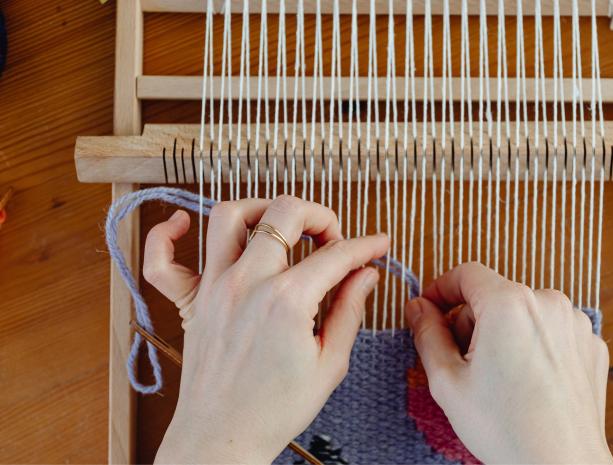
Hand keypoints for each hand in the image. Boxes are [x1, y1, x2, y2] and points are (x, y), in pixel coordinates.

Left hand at [142, 196, 388, 463]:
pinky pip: (161, 259)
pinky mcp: (190, 302)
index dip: (365, 245)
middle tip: (331, 237)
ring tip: (279, 225)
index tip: (377, 245)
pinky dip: (167, 234)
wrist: (224, 440)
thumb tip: (365, 275)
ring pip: (228, 216)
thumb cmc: (275, 411)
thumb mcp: (330, 364)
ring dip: (260, 208)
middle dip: (319, 214)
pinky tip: (183, 224)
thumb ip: (350, 310)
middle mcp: (248, 283)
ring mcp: (214, 289)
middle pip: (285, 213)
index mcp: (288, 301)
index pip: (337, 254)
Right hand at [405, 263, 612, 463]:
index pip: (466, 273)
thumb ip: (427, 334)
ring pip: (524, 313)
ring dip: (505, 333)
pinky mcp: (591, 345)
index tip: (430, 310)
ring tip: (499, 379)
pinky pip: (552, 332)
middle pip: (495, 295)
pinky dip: (535, 347)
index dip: (441, 289)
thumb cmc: (506, 428)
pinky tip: (528, 383)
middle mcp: (548, 303)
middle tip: (464, 364)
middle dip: (473, 321)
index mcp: (509, 304)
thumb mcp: (447, 381)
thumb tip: (418, 307)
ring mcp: (575, 323)